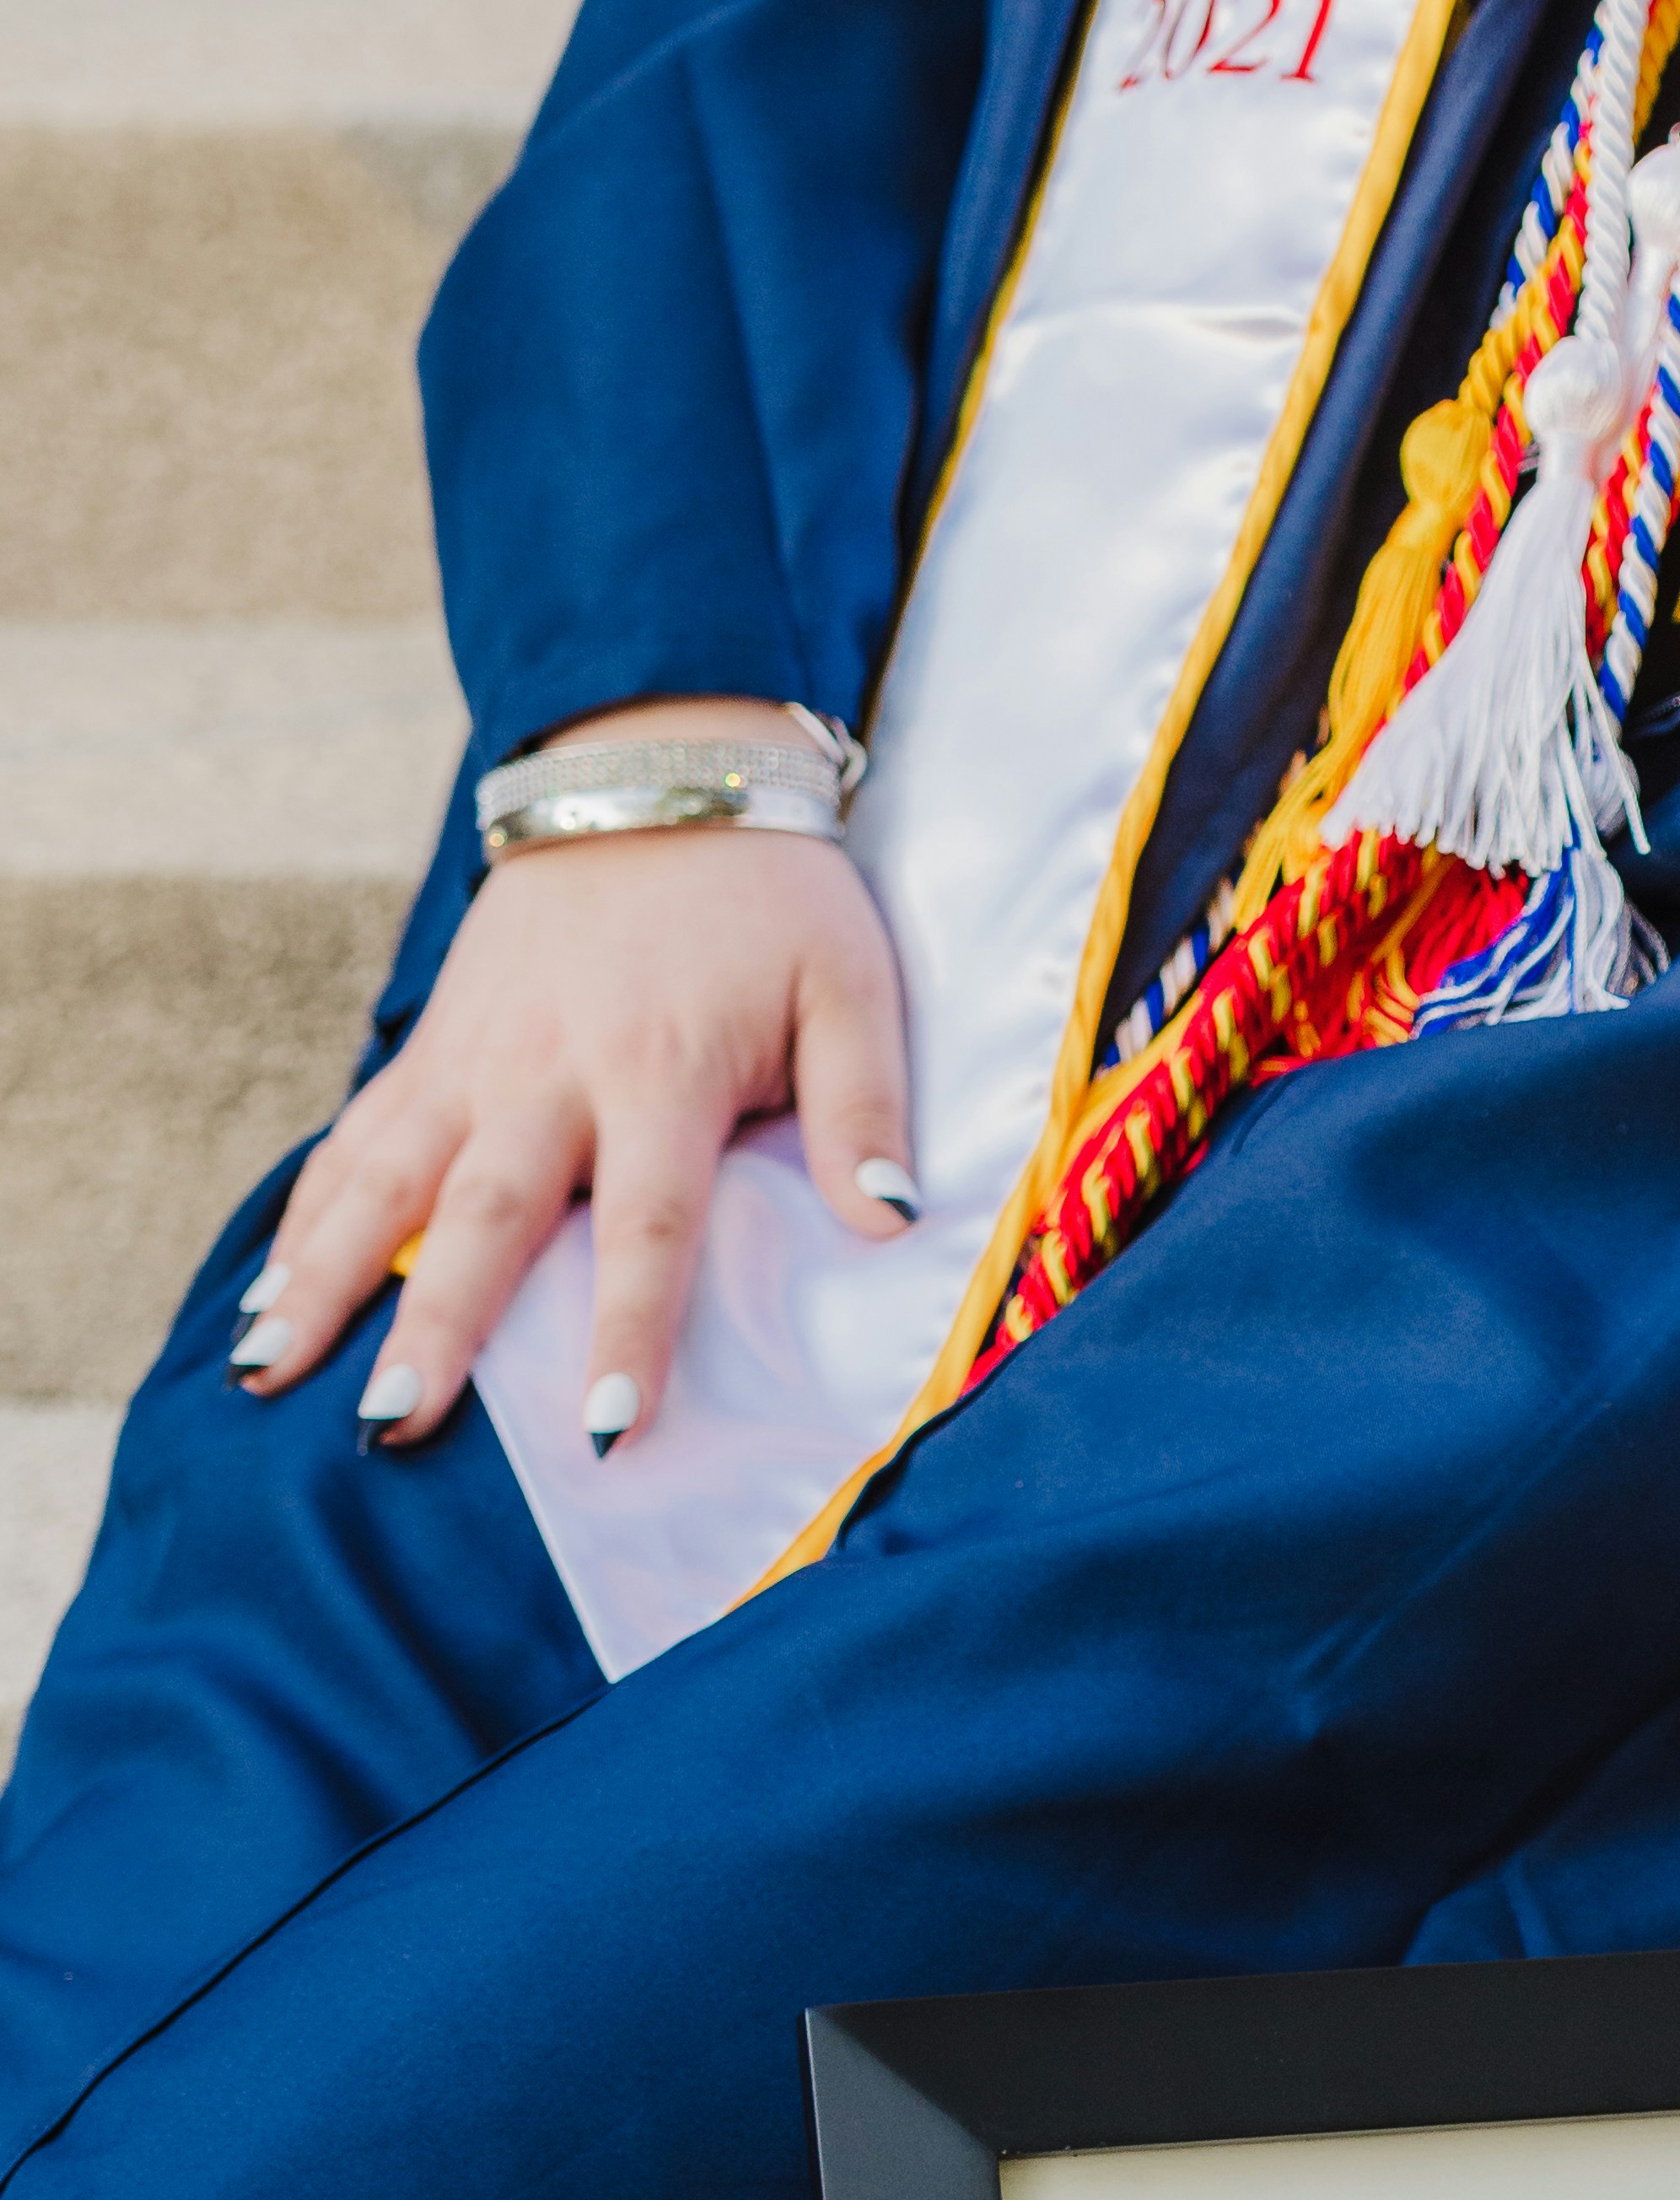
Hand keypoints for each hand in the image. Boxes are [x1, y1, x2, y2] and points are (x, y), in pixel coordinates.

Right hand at [229, 699, 914, 1456]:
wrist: (657, 775)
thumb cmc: (770, 899)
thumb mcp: (850, 985)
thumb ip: (864, 1108)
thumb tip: (890, 1223)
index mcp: (661, 1070)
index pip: (646, 1222)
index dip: (627, 1325)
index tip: (606, 1424)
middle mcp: (549, 1070)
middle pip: (485, 1215)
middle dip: (437, 1323)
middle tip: (395, 1422)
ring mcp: (474, 1057)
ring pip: (387, 1180)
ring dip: (326, 1276)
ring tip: (269, 1369)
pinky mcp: (433, 1043)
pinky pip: (357, 1138)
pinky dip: (308, 1213)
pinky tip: (269, 1291)